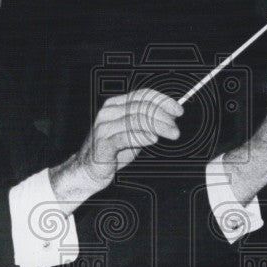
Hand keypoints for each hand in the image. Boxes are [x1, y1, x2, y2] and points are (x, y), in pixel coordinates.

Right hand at [49, 88, 183, 209]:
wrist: (88, 170)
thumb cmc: (111, 152)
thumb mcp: (132, 134)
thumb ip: (146, 125)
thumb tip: (169, 119)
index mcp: (115, 105)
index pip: (143, 95)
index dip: (163, 101)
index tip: (178, 111)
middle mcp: (109, 112)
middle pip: (142, 107)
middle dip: (163, 116)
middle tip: (176, 128)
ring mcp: (104, 127)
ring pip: (137, 119)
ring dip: (158, 126)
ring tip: (171, 134)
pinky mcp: (103, 143)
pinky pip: (126, 136)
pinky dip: (142, 136)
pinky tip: (153, 139)